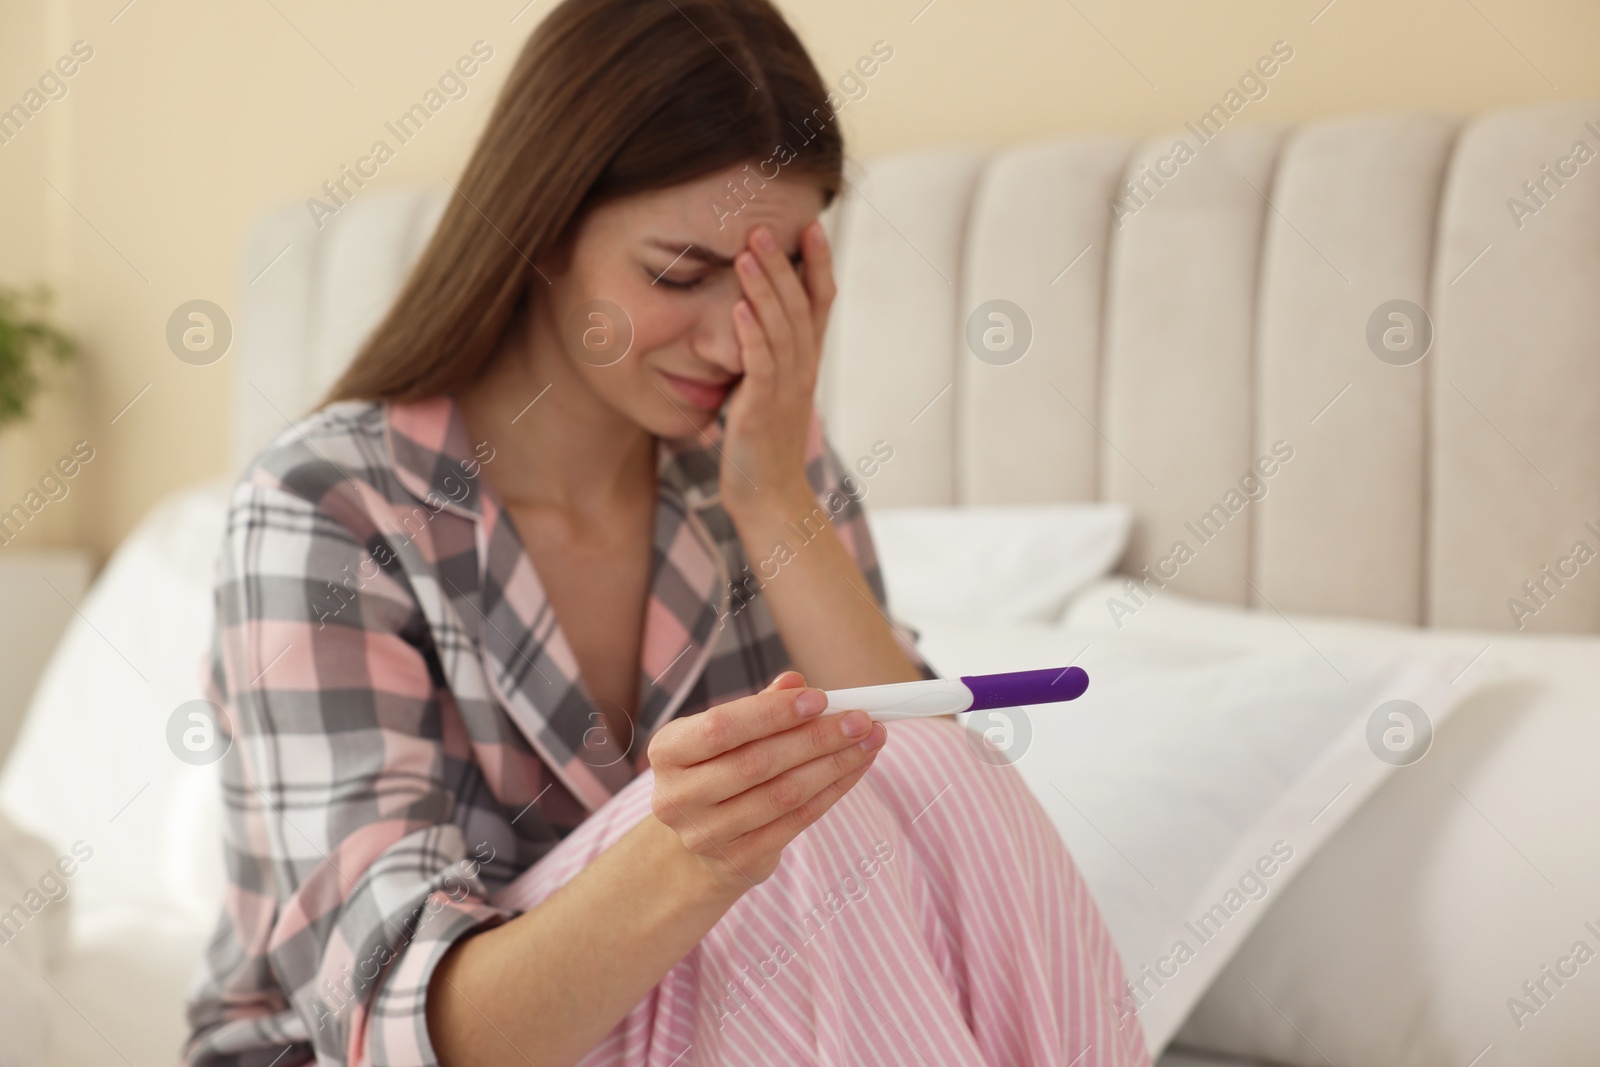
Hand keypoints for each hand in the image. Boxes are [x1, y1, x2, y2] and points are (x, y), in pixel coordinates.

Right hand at [646, 670, 885, 891]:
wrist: (703, 839)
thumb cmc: (719, 768)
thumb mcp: (726, 734)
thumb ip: (758, 707)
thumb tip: (795, 682)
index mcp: (668, 752)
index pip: (720, 727)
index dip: (772, 713)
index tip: (819, 698)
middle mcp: (679, 797)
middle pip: (757, 763)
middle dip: (816, 738)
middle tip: (860, 719)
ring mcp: (707, 835)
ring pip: (783, 794)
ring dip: (834, 764)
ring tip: (869, 741)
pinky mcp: (740, 860)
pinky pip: (798, 820)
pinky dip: (833, 791)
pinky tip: (856, 769)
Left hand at [719, 221, 835, 524]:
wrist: (770, 498)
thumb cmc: (763, 445)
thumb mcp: (769, 392)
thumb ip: (767, 357)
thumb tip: (749, 320)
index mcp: (807, 362)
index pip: (822, 303)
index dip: (819, 263)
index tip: (811, 225)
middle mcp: (803, 370)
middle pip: (800, 306)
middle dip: (783, 263)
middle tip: (763, 225)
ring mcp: (785, 390)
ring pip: (781, 329)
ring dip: (764, 288)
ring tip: (746, 252)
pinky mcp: (762, 411)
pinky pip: (760, 367)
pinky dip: (750, 337)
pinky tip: (738, 310)